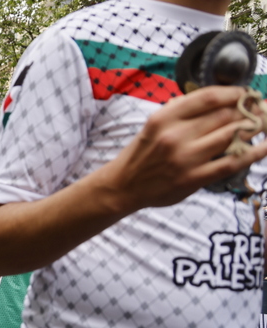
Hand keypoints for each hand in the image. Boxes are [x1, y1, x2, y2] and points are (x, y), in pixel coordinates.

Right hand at [104, 85, 266, 212]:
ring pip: (232, 136)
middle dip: (249, 110)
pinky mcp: (193, 179)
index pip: (208, 97)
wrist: (124, 186)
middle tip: (260, 109)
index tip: (247, 94)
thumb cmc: (142, 154)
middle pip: (225, 115)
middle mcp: (175, 136)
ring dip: (253, 128)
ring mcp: (185, 158)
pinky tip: (265, 146)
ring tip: (261, 124)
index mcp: (164, 118)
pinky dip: (254, 153)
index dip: (235, 93)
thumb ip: (181, 111)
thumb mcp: (154, 124)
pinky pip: (232, 162)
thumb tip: (218, 99)